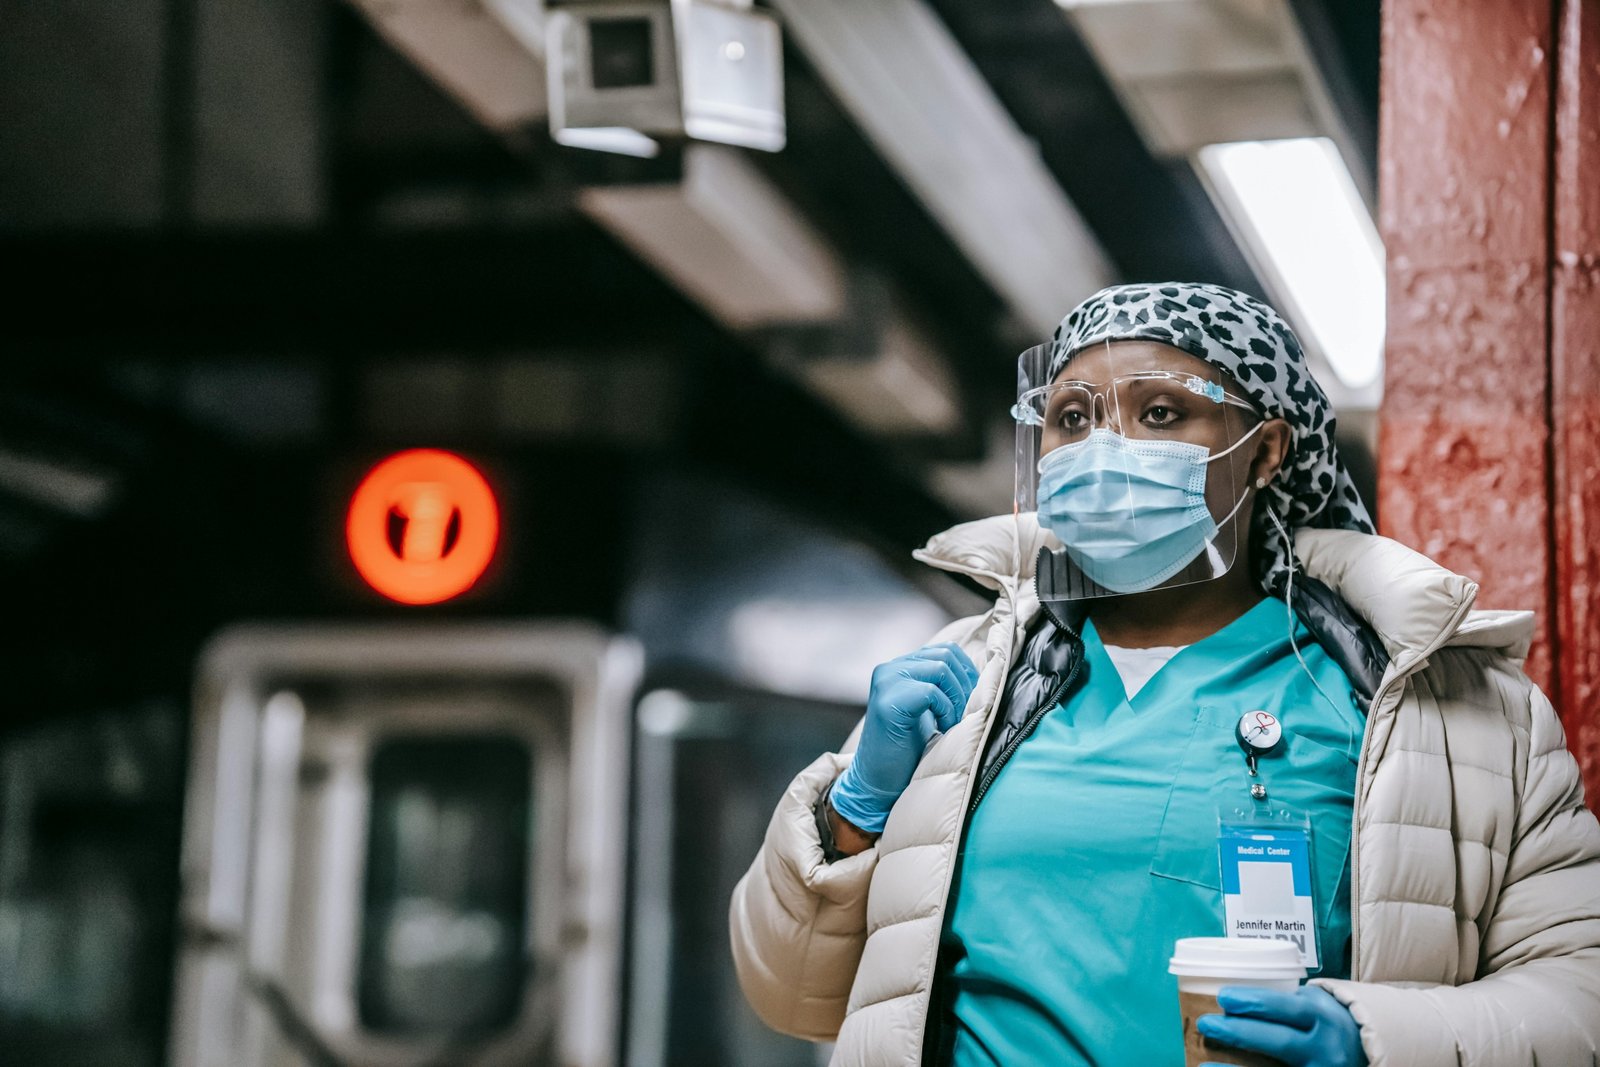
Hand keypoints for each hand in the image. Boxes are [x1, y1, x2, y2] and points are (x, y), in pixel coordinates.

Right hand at [829, 643, 978, 833]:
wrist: (879, 782)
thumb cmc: (908, 749)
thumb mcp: (928, 710)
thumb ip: (941, 686)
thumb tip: (984, 674)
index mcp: (900, 667)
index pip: (946, 650)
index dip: (967, 672)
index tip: (971, 701)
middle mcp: (890, 669)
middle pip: (946, 655)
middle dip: (964, 685)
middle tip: (962, 715)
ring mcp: (886, 682)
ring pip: (941, 668)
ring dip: (956, 698)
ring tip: (950, 723)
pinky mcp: (888, 702)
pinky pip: (931, 692)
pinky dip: (945, 711)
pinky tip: (941, 729)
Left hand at [1199, 985, 1365, 1066]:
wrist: (1364, 1052)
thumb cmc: (1324, 1021)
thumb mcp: (1311, 1003)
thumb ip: (1281, 1002)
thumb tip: (1227, 1000)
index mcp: (1324, 1017)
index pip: (1287, 1009)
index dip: (1254, 1002)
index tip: (1223, 996)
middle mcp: (1326, 1049)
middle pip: (1280, 1042)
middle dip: (1240, 1033)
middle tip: (1207, 1024)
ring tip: (1205, 1064)